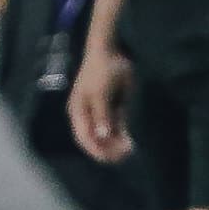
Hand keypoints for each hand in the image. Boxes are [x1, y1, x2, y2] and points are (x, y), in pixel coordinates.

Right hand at [68, 45, 134, 162]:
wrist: (110, 51)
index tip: (110, 158)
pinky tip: (130, 143)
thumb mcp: (101, 93)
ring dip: (116, 144)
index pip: (84, 138)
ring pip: (106, 136)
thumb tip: (102, 135)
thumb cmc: (102, 70)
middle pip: (94, 140)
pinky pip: (115, 128)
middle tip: (123, 156)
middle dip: (107, 149)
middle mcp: (87, 116)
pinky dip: (121, 136)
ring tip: (129, 150)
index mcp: (78, 113)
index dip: (96, 149)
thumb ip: (102, 114)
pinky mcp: (112, 110)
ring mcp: (99, 114)